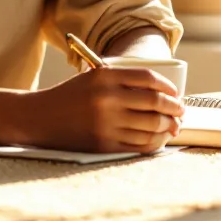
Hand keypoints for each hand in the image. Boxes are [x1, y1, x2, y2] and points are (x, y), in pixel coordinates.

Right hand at [21, 66, 184, 153]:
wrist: (40, 118)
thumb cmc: (70, 96)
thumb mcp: (92, 77)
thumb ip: (122, 80)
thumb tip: (162, 93)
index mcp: (105, 75)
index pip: (149, 79)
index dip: (168, 87)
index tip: (175, 93)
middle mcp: (107, 98)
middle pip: (155, 103)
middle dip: (174, 109)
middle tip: (180, 112)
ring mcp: (106, 123)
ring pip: (151, 126)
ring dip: (168, 127)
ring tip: (173, 126)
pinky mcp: (105, 144)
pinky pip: (140, 145)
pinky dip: (155, 142)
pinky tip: (159, 139)